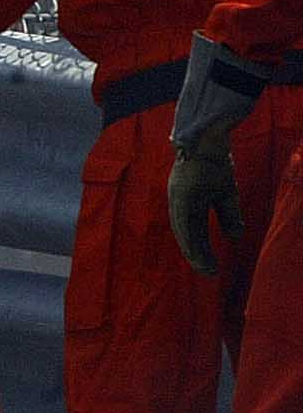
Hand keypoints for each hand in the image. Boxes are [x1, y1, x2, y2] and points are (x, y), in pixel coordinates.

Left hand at [167, 144, 242, 276]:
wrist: (209, 140)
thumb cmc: (216, 163)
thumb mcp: (226, 193)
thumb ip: (228, 215)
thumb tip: (234, 238)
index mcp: (188, 201)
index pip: (193, 229)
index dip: (200, 247)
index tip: (208, 264)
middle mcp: (179, 201)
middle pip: (186, 233)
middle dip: (196, 253)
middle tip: (207, 272)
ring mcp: (178, 197)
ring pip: (182, 230)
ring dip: (192, 250)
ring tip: (204, 267)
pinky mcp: (180, 194)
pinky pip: (182, 220)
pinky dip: (187, 237)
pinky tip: (193, 251)